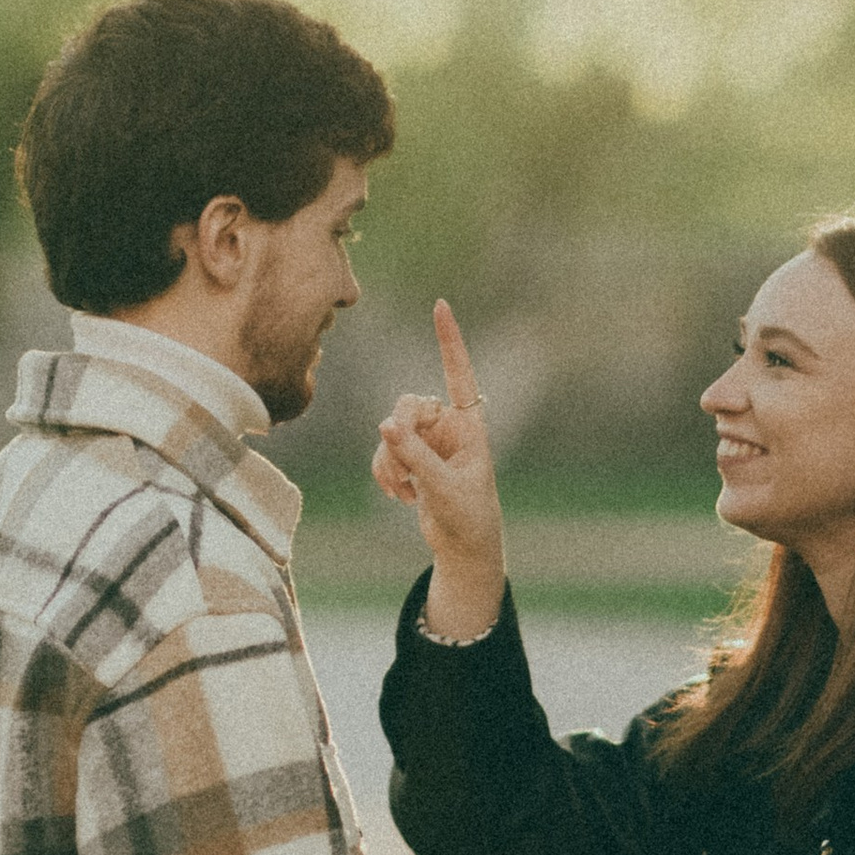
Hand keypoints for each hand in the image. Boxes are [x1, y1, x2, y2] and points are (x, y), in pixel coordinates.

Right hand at [372, 300, 505, 638]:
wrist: (464, 548)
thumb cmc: (468, 517)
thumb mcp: (443, 487)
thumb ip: (414, 456)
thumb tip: (384, 425)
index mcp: (470, 425)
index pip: (459, 374)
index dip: (449, 340)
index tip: (441, 305)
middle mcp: (449, 426)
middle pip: (408, 405)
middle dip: (398, 435)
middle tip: (401, 467)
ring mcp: (428, 442)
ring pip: (390, 431)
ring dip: (389, 461)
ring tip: (405, 491)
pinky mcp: (411, 458)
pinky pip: (384, 451)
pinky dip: (385, 473)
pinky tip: (402, 497)